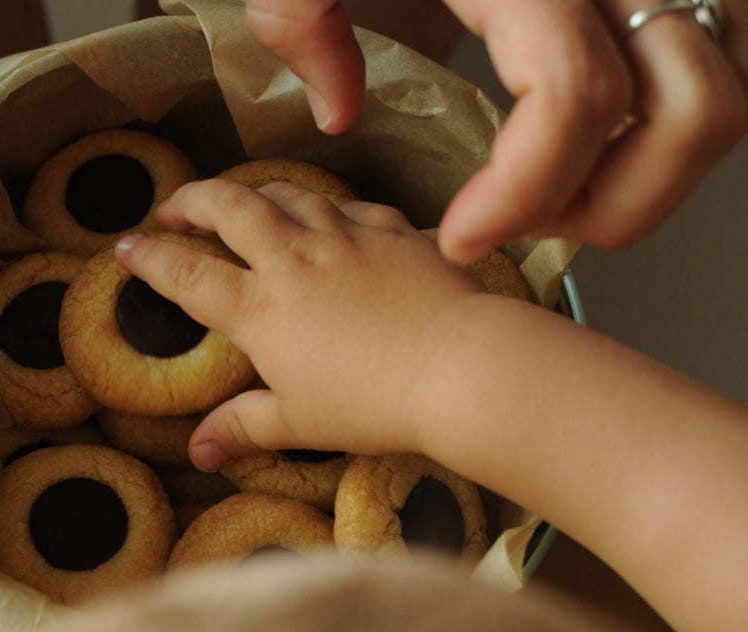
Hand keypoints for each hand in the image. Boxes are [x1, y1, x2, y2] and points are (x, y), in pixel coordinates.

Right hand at [115, 179, 482, 470]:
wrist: (460, 367)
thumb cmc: (371, 405)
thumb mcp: (298, 423)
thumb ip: (243, 428)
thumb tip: (197, 454)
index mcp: (259, 308)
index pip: (187, 273)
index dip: (149, 257)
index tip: (124, 248)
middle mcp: (293, 258)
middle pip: (229, 206)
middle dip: (193, 199)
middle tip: (175, 207)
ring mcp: (344, 236)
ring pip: (287, 193)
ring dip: (255, 193)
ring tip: (244, 203)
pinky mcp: (392, 229)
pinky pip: (349, 207)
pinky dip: (328, 209)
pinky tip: (331, 221)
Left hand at [246, 0, 747, 263]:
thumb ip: (300, 18)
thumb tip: (336, 110)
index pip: (576, 96)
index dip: (527, 193)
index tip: (463, 235)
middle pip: (687, 113)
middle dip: (606, 205)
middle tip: (515, 228)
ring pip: (726, 97)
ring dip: (649, 176)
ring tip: (553, 195)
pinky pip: (726, 69)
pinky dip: (672, 131)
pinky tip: (592, 149)